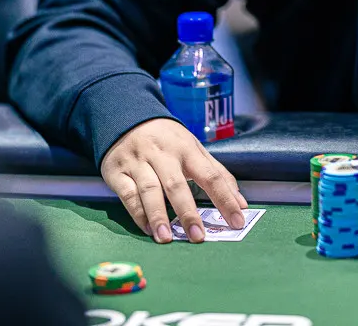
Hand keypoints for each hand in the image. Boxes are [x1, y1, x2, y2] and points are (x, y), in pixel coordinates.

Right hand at [101, 119, 247, 243]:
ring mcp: (138, 162)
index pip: (210, 176)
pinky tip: (148, 229)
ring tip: (166, 238)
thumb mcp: (195, 148)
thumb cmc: (168, 140)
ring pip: (149, 191)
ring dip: (158, 215)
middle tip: (198, 237)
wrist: (127, 118)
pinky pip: (127, 195)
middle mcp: (162, 154)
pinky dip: (137, 213)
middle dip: (188, 212)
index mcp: (187, 149)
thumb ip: (218, 174)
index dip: (225, 199)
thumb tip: (241, 203)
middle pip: (176, 185)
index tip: (237, 221)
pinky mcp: (116, 171)